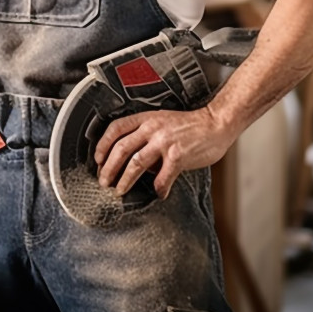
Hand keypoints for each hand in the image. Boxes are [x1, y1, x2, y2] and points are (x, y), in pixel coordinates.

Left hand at [93, 106, 232, 199]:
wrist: (215, 124)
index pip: (115, 128)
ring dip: (125, 180)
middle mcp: (152, 128)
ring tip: (120, 190)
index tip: (97, 159)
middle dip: (108, 167)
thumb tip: (132, 160)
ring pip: (136, 163)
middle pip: (121, 148)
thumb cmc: (189, 125)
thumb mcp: (162, 122)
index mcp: (146, 118)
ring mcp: (165, 142)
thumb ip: (145, 136)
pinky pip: (162, 178)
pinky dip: (158, 189)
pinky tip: (158, 193)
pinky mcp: (178, 156)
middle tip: (103, 181)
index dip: (102, 145)